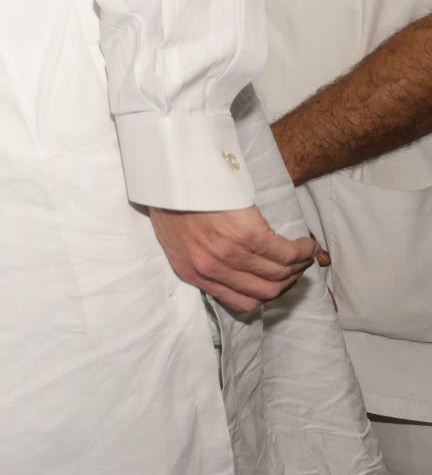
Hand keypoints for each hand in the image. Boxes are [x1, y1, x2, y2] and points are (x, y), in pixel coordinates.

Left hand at [148, 205, 320, 313]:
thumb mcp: (176, 241)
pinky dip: (301, 251)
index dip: (265, 294)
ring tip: (303, 253)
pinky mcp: (247, 234)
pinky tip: (305, 244)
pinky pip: (286, 253)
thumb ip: (200, 260)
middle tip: (295, 266)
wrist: (169, 172)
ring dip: (298, 266)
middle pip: (266, 291)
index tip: (275, 281)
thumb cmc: (172, 202)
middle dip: (287, 281)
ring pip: (280, 274)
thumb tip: (228, 268)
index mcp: (194, 274)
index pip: (242, 302)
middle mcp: (213, 270)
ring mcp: (231, 253)